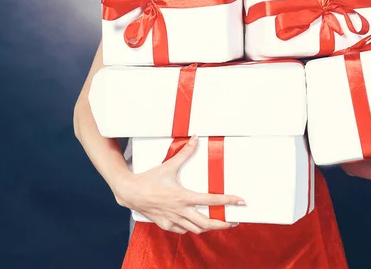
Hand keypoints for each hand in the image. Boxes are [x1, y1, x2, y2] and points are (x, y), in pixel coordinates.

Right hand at [114, 135, 245, 233]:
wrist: (130, 192)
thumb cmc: (150, 179)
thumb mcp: (169, 165)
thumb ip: (185, 153)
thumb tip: (196, 138)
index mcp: (184, 196)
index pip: (211, 200)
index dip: (228, 201)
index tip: (240, 202)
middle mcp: (180, 211)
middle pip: (206, 223)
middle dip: (222, 224)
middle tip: (233, 221)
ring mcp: (173, 220)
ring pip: (195, 229)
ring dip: (209, 228)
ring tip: (219, 224)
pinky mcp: (165, 224)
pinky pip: (182, 231)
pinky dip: (191, 228)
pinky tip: (196, 224)